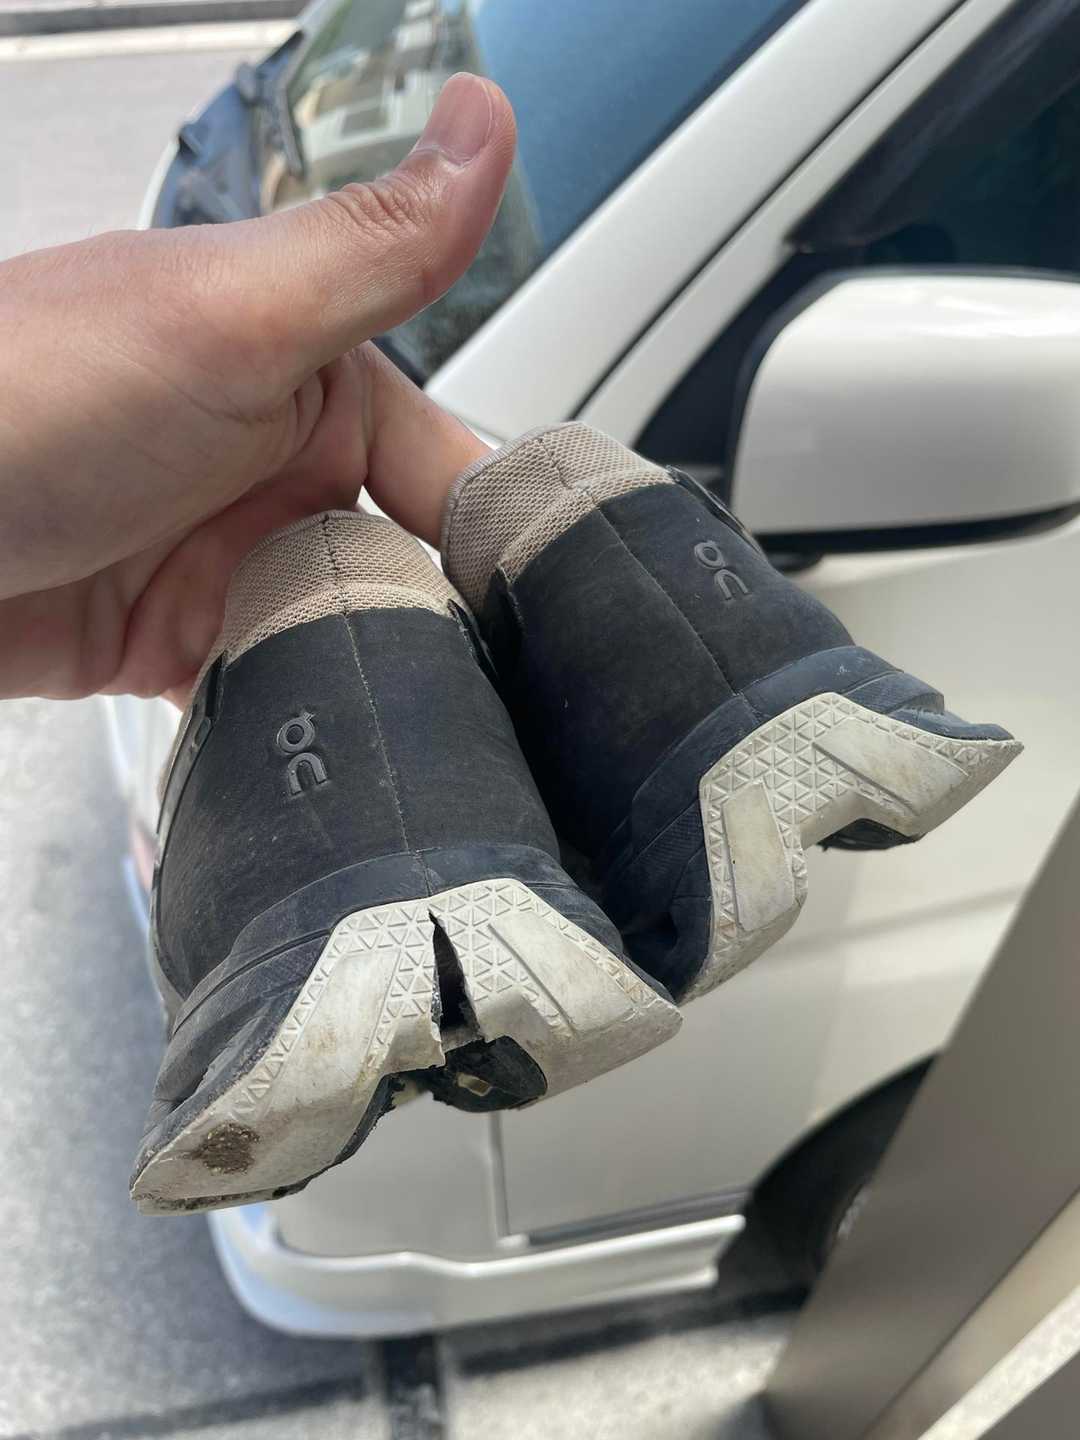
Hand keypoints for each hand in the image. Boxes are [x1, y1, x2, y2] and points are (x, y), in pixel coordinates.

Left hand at [0, 73, 504, 701]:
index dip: (495, 529)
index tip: (540, 600)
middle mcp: (274, 464)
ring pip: (350, 632)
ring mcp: (226, 554)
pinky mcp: (179, 636)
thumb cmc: (16, 398)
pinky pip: (274, 682)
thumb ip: (372, 248)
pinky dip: (296, 708)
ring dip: (366, 672)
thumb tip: (486, 125)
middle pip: (407, 561)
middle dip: (434, 620)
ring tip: (391, 718)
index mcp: (308, 375)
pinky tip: (317, 734)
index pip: (449, 458)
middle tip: (460, 680)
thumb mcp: (223, 316)